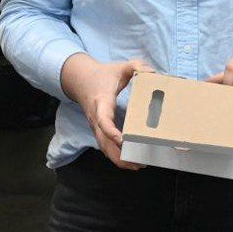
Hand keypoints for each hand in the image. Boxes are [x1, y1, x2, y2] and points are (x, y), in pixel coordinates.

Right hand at [60, 53, 150, 169]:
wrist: (80, 80)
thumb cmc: (103, 75)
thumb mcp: (120, 67)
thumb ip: (136, 66)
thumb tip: (152, 73)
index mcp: (101, 102)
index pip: (103, 120)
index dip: (111, 131)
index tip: (123, 140)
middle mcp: (96, 118)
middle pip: (103, 141)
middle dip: (119, 154)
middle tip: (138, 162)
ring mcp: (95, 126)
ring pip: (103, 147)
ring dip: (118, 159)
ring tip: (137, 165)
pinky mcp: (97, 130)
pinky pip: (104, 146)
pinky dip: (115, 156)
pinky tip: (128, 161)